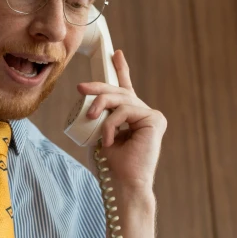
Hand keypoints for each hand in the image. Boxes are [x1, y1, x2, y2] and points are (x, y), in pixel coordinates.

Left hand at [76, 49, 166, 193]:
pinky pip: (126, 111)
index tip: (115, 53)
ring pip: (121, 98)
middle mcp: (144, 114)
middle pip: (120, 91)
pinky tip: (109, 139)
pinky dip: (112, 123)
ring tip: (91, 120)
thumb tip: (87, 102)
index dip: (121, 69)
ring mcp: (152, 116)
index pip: (125, 89)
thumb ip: (98, 117)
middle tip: (80, 88)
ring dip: (101, 106)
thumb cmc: (110, 165)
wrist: (123, 184)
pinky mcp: (156, 120)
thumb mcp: (98, 134)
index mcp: (130, 117)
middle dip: (99, 87)